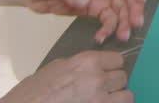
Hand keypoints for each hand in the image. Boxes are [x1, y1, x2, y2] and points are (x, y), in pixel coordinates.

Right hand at [0, 50, 129, 102]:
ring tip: (103, 101)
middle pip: (122, 78)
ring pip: (126, 96)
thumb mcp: (55, 69)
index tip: (107, 72)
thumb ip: (78, 67)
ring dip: (116, 99)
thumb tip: (91, 69)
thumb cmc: (32, 94)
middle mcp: (97, 80)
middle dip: (113, 84)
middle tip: (101, 90)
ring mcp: (100, 101)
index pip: (118, 60)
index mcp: (87, 63)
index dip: (111, 67)